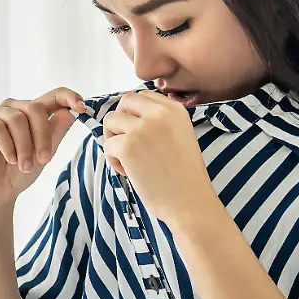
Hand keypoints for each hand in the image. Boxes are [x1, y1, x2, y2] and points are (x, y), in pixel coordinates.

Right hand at [0, 87, 86, 208]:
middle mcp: (13, 108)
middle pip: (34, 108)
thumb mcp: (44, 154)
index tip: (81, 107)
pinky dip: (7, 146)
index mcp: (32, 113)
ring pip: (16, 119)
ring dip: (24, 146)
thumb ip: (56, 131)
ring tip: (24, 166)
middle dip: (42, 136)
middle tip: (44, 160)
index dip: (68, 96)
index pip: (53, 95)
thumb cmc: (20, 172)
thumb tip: (72, 112)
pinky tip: (11, 159)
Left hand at [102, 90, 220, 226]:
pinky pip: (107, 145)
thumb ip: (160, 121)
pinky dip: (113, 159)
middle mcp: (159, 113)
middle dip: (120, 122)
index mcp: (175, 109)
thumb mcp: (181, 136)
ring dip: (113, 139)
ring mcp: (142, 128)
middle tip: (128, 144)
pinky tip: (129, 172)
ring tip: (127, 159)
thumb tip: (129, 116)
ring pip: (110, 120)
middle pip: (124, 102)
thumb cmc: (184, 176)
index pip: (142, 96)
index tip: (139, 134)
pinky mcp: (128, 146)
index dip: (134, 114)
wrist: (190, 202)